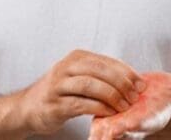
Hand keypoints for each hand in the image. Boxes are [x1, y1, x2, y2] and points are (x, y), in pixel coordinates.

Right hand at [15, 49, 147, 136]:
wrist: (29, 107)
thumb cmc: (60, 92)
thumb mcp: (79, 76)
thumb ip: (101, 75)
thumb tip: (133, 81)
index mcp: (76, 57)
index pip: (107, 61)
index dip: (127, 72)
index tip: (141, 84)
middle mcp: (66, 67)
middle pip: (100, 70)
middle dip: (121, 83)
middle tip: (135, 96)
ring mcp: (58, 85)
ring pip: (90, 85)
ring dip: (111, 96)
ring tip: (124, 106)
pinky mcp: (55, 104)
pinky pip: (81, 104)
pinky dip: (98, 108)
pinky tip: (109, 113)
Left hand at [87, 60, 170, 139]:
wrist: (153, 104)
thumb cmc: (166, 96)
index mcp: (150, 119)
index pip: (141, 125)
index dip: (132, 126)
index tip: (122, 127)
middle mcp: (134, 126)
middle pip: (123, 136)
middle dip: (114, 136)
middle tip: (104, 135)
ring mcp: (119, 127)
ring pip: (108, 137)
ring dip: (100, 137)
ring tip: (93, 137)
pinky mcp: (107, 123)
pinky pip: (98, 131)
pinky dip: (94, 132)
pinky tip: (87, 132)